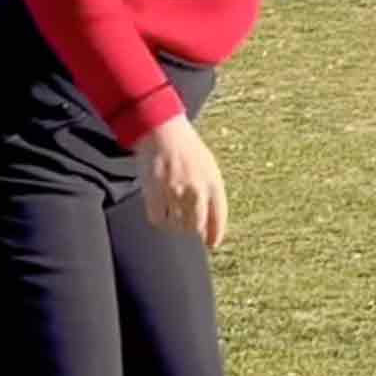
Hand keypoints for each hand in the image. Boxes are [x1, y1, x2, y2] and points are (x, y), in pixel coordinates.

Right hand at [134, 115, 228, 248]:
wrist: (163, 132)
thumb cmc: (188, 149)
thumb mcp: (209, 167)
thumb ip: (211, 192)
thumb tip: (209, 222)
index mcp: (214, 182)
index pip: (219, 218)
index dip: (216, 234)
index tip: (212, 244)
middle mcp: (197, 190)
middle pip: (197, 227)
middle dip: (193, 230)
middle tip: (188, 228)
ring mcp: (176, 193)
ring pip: (177, 225)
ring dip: (175, 225)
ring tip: (173, 217)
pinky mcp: (155, 193)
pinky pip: (158, 219)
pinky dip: (159, 220)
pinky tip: (160, 213)